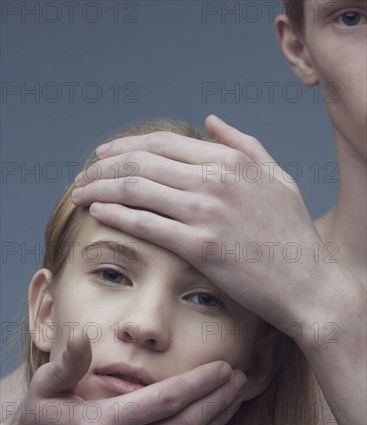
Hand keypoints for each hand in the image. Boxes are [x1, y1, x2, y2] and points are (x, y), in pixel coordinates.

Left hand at [72, 115, 330, 329]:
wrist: (307, 282)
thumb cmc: (292, 233)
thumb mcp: (275, 176)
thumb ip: (243, 143)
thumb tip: (210, 120)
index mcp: (230, 160)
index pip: (162, 143)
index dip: (124, 147)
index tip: (103, 155)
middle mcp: (215, 180)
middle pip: (141, 162)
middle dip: (102, 166)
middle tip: (82, 175)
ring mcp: (206, 212)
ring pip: (136, 189)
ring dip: (99, 188)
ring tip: (79, 193)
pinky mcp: (200, 246)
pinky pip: (146, 224)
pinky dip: (115, 214)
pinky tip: (97, 212)